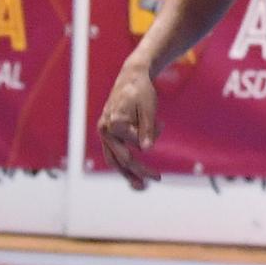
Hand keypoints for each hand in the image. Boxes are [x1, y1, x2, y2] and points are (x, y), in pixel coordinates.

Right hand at [97, 63, 161, 188]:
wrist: (130, 77)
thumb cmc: (141, 91)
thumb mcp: (149, 107)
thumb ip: (147, 128)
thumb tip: (146, 150)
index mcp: (114, 121)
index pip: (133, 142)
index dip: (150, 136)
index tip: (161, 125)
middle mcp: (105, 129)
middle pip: (122, 158)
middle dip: (140, 170)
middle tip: (157, 178)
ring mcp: (104, 133)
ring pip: (114, 160)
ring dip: (128, 174)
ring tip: (141, 186)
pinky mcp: (108, 135)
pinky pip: (113, 155)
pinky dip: (123, 165)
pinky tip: (135, 175)